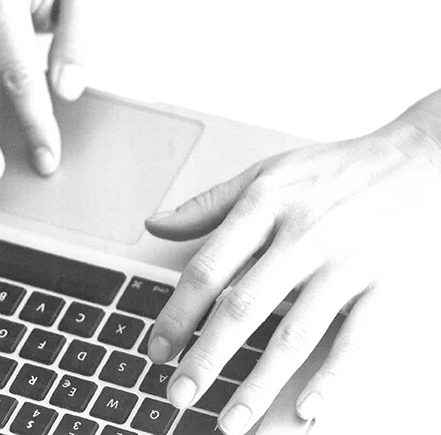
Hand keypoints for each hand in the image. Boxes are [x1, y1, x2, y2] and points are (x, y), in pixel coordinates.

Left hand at [145, 90, 440, 433]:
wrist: (419, 158)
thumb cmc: (335, 170)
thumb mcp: (264, 174)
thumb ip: (207, 204)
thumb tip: (154, 225)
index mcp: (264, 205)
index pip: (208, 269)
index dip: (176, 314)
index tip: (157, 349)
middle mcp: (302, 235)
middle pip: (243, 307)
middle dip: (205, 358)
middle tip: (179, 394)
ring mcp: (346, 262)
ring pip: (295, 333)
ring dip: (259, 384)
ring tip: (230, 421)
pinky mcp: (387, 285)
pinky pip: (357, 340)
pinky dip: (333, 379)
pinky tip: (307, 410)